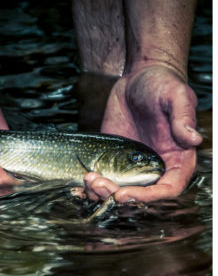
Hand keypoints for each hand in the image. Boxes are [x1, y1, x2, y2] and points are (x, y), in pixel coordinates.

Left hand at [84, 65, 201, 202]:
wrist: (137, 78)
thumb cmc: (162, 84)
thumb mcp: (175, 96)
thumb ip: (183, 118)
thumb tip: (193, 139)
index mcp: (177, 158)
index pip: (168, 188)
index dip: (149, 197)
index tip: (126, 194)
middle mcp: (154, 167)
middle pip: (139, 195)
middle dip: (117, 194)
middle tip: (99, 183)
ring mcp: (131, 167)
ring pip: (118, 191)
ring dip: (101, 192)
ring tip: (88, 178)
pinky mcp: (112, 162)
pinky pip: (103, 181)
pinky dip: (91, 187)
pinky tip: (82, 180)